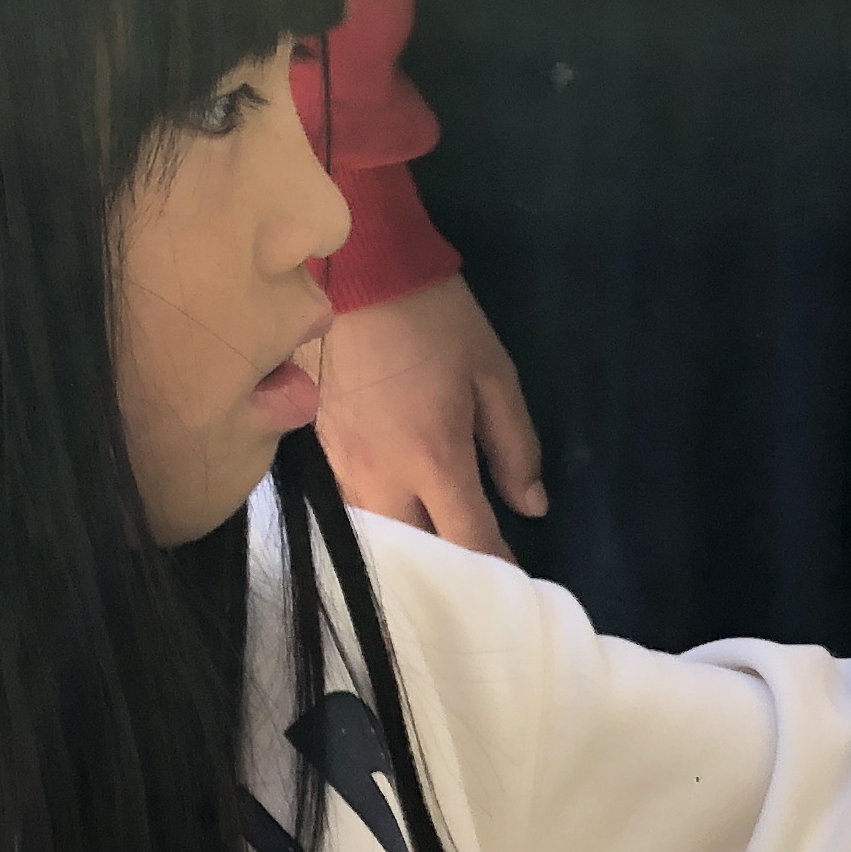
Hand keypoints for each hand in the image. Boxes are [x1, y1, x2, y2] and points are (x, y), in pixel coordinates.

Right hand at [315, 275, 547, 556]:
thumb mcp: (493, 374)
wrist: (353, 272)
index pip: (468, 541)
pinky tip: (400, 518)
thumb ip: (515, 446)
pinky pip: (352, 509)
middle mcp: (382, 477)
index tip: (514, 579)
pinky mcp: (318, 453)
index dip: (495, 566)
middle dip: (450, 568)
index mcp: (434, 459)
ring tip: (440, 554)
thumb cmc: (434, 319)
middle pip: (417, 553)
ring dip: (412, 550)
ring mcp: (342, 468)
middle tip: (478, 572)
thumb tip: (532, 505)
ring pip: (379, 537)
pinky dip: (380, 523)